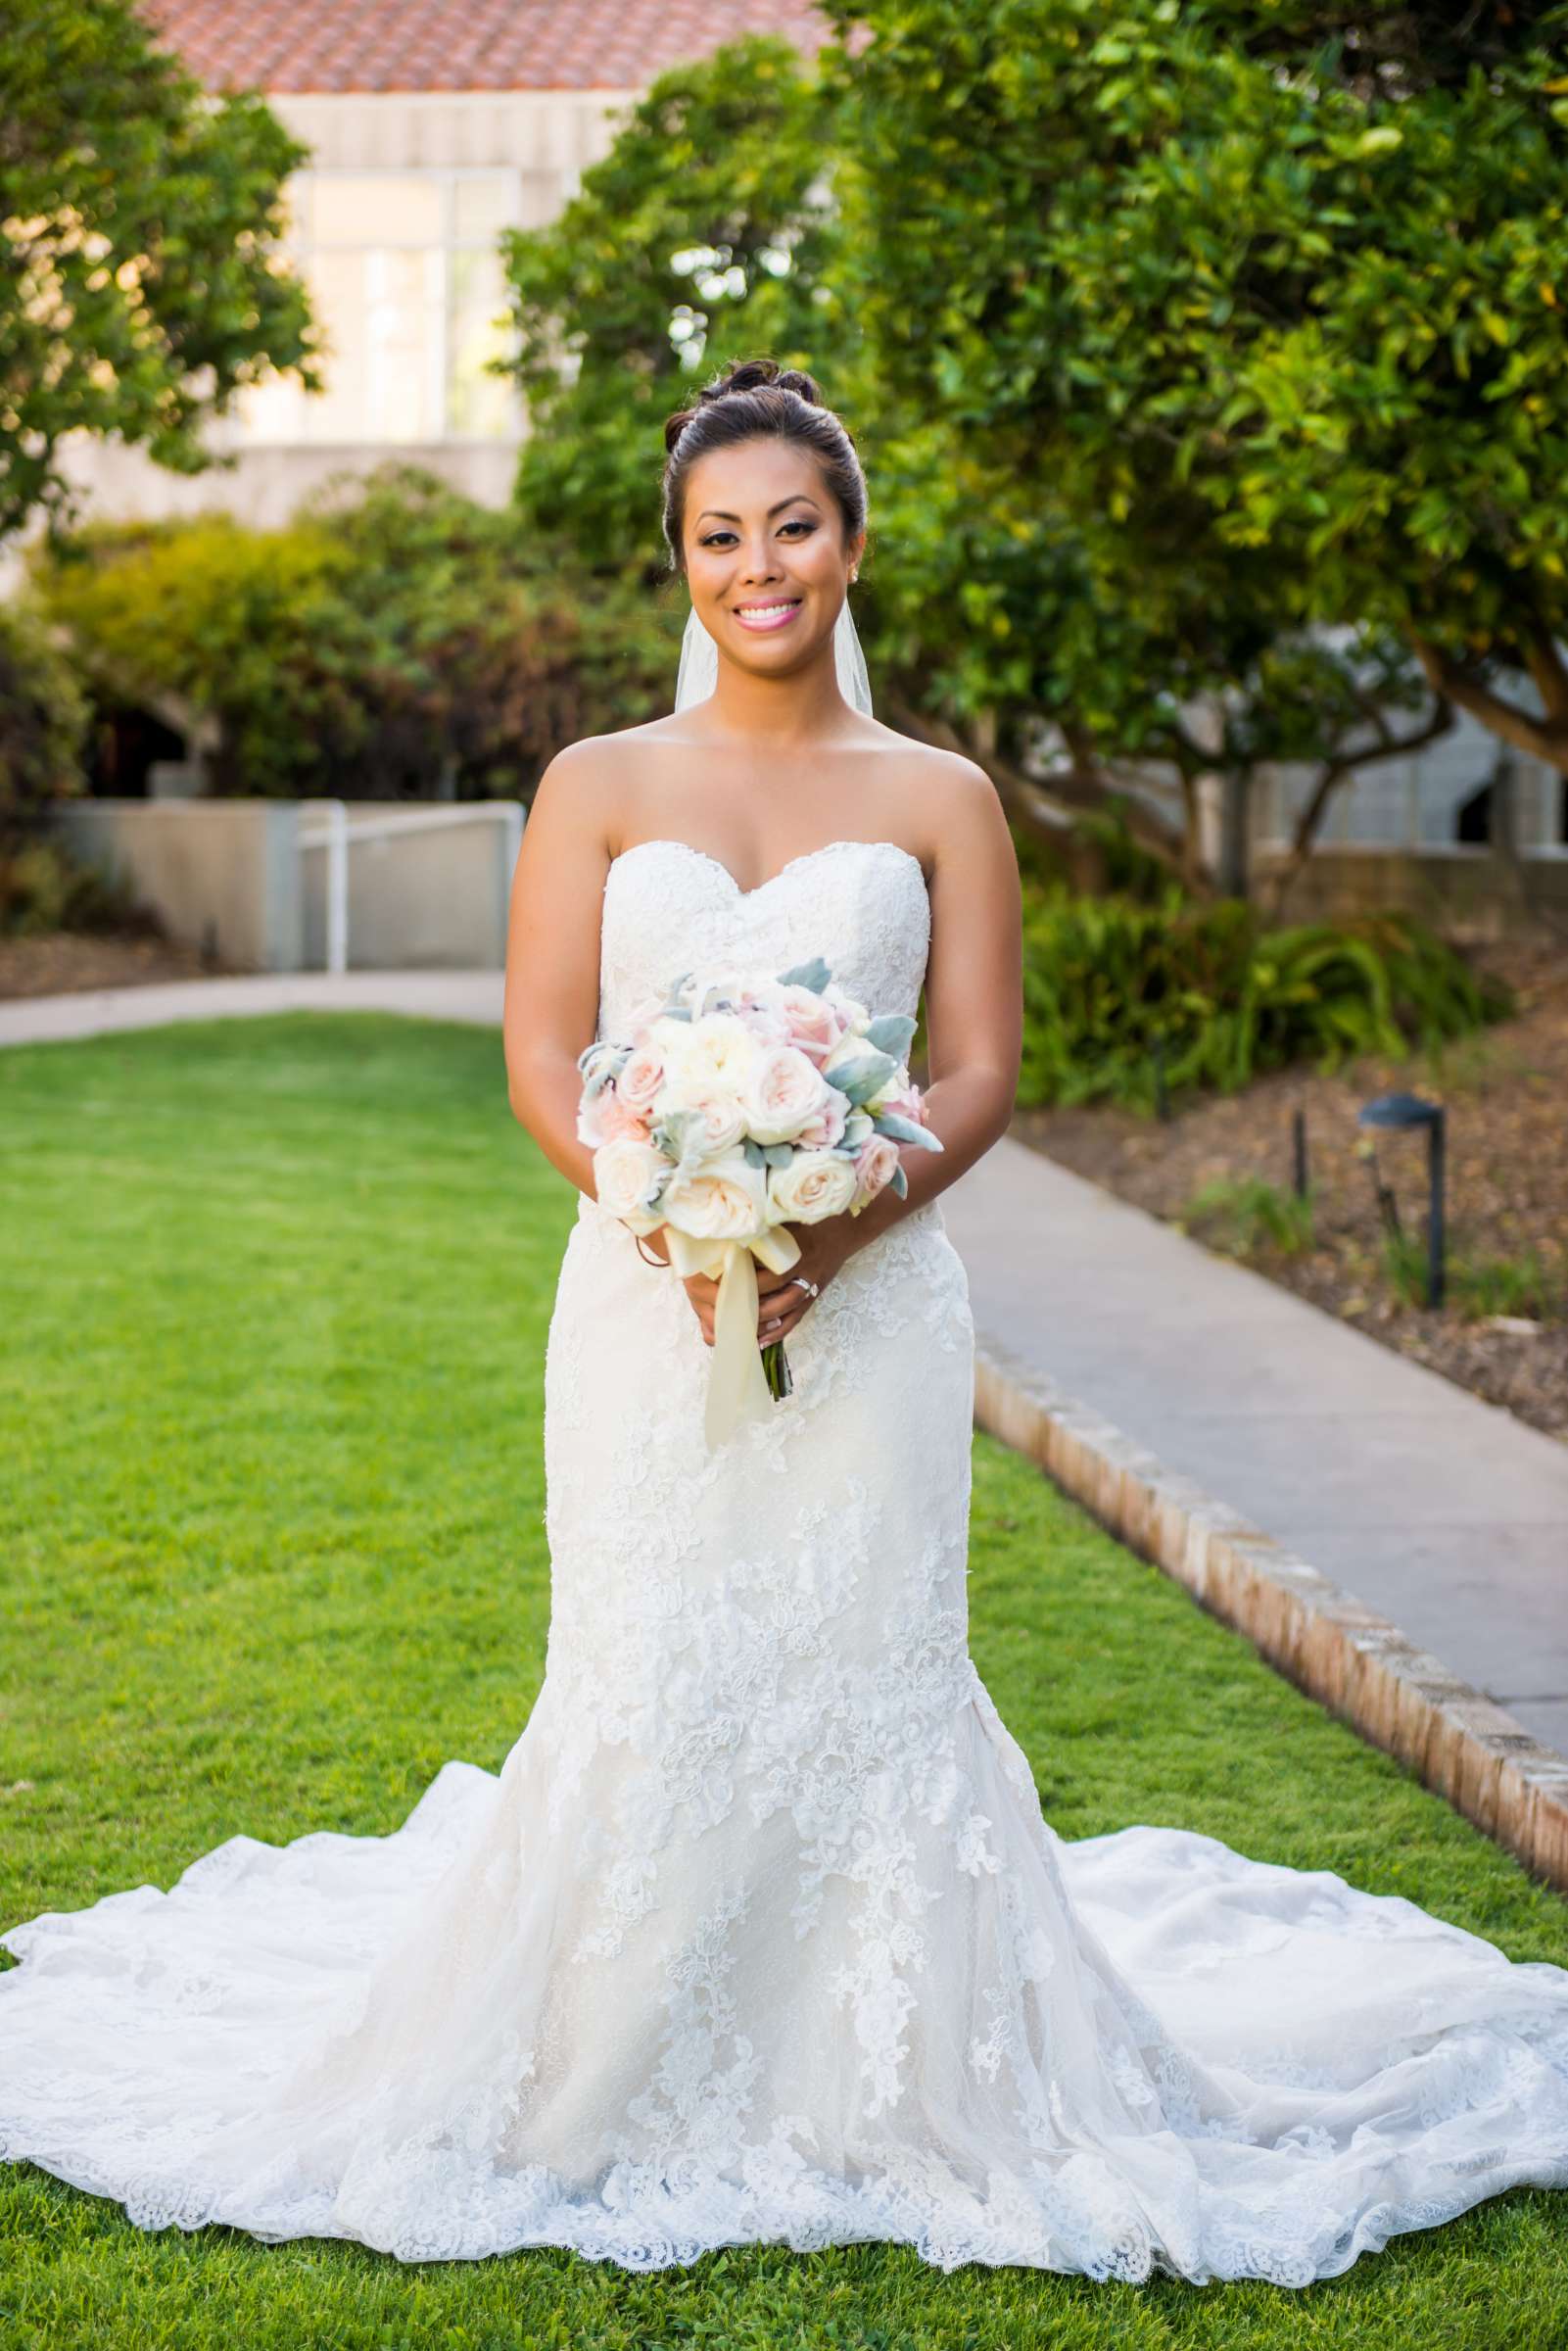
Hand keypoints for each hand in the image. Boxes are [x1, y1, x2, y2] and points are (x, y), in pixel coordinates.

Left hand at [642, 1221, 854, 1349]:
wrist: (847, 1227)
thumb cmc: (815, 1217)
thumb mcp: (790, 1215)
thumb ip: (766, 1224)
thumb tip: (732, 1230)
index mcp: (799, 1249)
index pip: (771, 1272)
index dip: (747, 1280)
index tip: (721, 1283)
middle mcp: (806, 1270)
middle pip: (777, 1295)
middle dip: (749, 1304)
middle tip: (721, 1311)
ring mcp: (812, 1285)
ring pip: (786, 1311)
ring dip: (761, 1323)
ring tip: (736, 1331)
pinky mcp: (814, 1295)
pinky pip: (796, 1318)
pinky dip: (777, 1332)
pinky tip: (759, 1342)